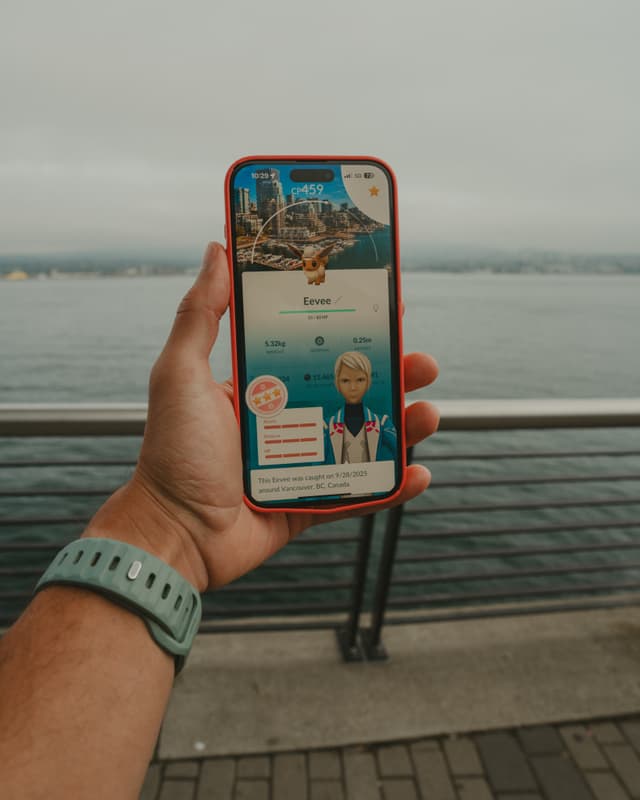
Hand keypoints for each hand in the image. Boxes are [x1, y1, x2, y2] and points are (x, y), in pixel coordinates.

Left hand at [84, 243, 438, 590]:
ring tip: (428, 415)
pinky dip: (392, 486)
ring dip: (404, 425)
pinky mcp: (310, 502)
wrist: (174, 534)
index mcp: (260, 385)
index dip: (353, 325)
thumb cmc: (173, 453)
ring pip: (366, 437)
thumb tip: (217, 250)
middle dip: (393, 373)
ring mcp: (302, 462)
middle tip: (422, 361)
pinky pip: (360, 491)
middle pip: (352, 389)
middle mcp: (286, 419)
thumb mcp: (181, 372)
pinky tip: (418, 473)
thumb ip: (200, 314)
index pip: (316, 345)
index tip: (385, 302)